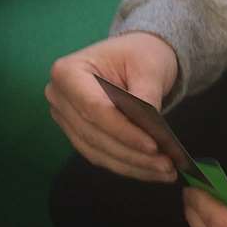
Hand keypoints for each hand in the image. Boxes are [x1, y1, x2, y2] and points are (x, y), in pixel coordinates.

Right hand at [45, 31, 181, 181]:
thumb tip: (150, 130)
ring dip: (132, 165)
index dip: (123, 131)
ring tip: (166, 171)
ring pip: (98, 151)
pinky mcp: (78, 135)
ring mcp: (66, 119)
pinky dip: (128, 165)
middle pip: (95, 134)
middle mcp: (59, 97)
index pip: (94, 108)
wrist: (135, 57)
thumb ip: (146, 97)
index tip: (153, 146)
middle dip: (132, 154)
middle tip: (167, 166)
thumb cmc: (139, 55)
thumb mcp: (148, 67)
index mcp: (67, 71)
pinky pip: (102, 156)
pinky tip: (153, 171)